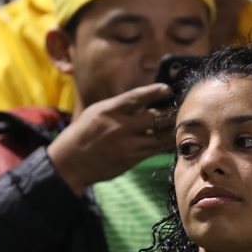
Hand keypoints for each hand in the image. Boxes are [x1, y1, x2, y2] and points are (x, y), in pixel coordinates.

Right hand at [47, 83, 174, 193]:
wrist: (70, 162)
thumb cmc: (84, 133)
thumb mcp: (97, 112)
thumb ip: (119, 106)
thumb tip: (144, 99)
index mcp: (110, 109)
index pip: (137, 97)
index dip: (155, 92)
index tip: (167, 89)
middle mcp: (120, 125)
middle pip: (154, 116)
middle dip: (170, 112)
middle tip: (180, 107)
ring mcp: (127, 143)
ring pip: (159, 135)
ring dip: (172, 129)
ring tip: (182, 123)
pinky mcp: (132, 158)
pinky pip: (156, 149)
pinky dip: (166, 143)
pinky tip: (174, 138)